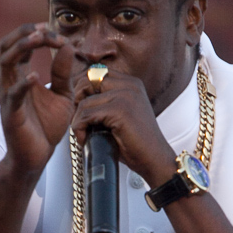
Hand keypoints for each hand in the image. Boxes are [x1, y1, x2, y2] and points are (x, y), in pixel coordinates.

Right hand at [0, 23, 75, 175]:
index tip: (58, 34)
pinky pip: (13, 94)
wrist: (37, 156)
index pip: (22, 44)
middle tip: (45, 28)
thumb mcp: (62, 94)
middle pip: (6, 46)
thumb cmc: (47, 125)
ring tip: (40, 39)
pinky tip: (36, 76)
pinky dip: (23, 83)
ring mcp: (8, 96)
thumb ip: (63, 72)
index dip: (38, 34)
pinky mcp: (11, 113)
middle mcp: (10, 81)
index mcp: (21, 75)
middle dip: (24, 33)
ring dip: (22, 47)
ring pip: (6, 63)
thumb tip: (68, 45)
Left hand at [70, 68, 176, 187]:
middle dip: (77, 102)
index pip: (95, 73)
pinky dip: (80, 129)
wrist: (154, 158)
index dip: (83, 90)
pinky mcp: (120, 110)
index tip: (83, 111)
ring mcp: (125, 95)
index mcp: (131, 83)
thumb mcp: (121, 114)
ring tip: (84, 135)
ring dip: (77, 120)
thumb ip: (106, 100)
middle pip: (86, 81)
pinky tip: (85, 140)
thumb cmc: (135, 142)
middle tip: (81, 122)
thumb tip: (78, 96)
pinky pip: (86, 114)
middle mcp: (129, 84)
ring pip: (84, 101)